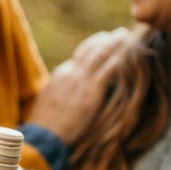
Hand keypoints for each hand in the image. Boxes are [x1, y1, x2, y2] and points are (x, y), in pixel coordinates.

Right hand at [24, 27, 132, 144]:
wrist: (43, 136)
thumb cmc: (44, 124)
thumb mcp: (48, 101)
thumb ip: (58, 90)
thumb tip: (64, 88)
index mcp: (60, 74)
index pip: (78, 56)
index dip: (92, 47)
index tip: (102, 42)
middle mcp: (70, 73)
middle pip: (89, 49)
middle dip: (104, 39)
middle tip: (117, 34)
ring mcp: (81, 81)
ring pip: (99, 54)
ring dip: (114, 42)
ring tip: (124, 35)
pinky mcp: (91, 93)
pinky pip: (107, 70)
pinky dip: (118, 58)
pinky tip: (127, 52)